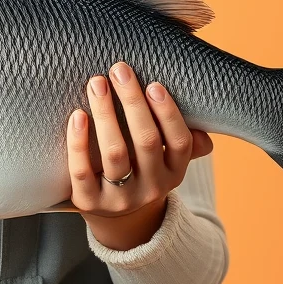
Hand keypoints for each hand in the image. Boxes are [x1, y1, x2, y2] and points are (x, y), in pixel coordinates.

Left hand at [66, 61, 212, 251]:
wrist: (113, 214)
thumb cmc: (140, 169)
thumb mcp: (165, 161)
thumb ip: (183, 143)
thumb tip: (205, 130)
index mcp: (174, 173)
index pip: (179, 142)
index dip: (168, 113)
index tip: (153, 84)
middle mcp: (150, 188)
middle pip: (146, 141)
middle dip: (133, 102)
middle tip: (119, 70)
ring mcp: (119, 198)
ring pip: (114, 153)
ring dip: (106, 113)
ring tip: (97, 84)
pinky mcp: (88, 201)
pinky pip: (82, 170)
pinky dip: (79, 141)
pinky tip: (77, 115)